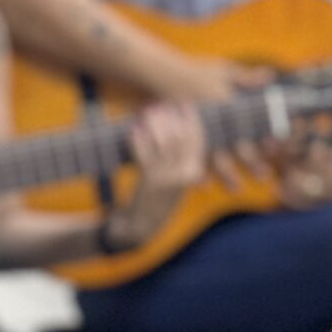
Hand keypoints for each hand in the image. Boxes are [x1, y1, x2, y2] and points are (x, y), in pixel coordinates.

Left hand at [101, 102, 208, 250]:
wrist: (140, 229)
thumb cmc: (158, 202)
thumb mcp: (177, 182)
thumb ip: (182, 160)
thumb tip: (178, 128)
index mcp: (194, 173)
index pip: (198, 139)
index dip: (191, 119)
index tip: (184, 103)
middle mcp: (183, 175)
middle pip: (181, 137)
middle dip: (172, 117)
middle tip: (164, 102)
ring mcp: (165, 178)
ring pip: (163, 142)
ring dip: (155, 124)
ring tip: (148, 111)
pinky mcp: (146, 181)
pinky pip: (143, 154)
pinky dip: (138, 139)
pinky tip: (133, 128)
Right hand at [146, 58, 279, 187]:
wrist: (157, 76)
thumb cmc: (191, 72)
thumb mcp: (221, 70)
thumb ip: (245, 77)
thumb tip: (269, 76)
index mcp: (227, 104)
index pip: (250, 125)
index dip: (262, 137)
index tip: (275, 149)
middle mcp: (214, 121)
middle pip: (235, 147)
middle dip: (250, 164)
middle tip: (264, 177)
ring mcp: (196, 131)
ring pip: (215, 158)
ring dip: (227, 175)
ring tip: (237, 189)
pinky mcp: (180, 137)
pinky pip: (190, 158)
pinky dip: (198, 172)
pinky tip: (205, 185)